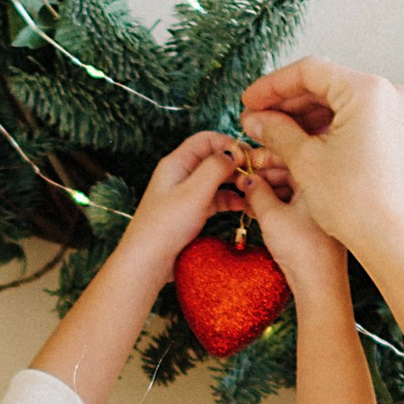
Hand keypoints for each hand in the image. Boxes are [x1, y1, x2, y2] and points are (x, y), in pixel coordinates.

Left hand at [121, 130, 243, 270]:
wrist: (147, 263)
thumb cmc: (165, 226)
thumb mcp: (194, 192)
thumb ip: (215, 168)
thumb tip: (233, 152)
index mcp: (177, 163)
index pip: (206, 140)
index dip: (228, 143)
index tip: (248, 157)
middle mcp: (181, 175)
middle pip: (213, 159)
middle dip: (235, 164)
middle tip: (256, 174)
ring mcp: (186, 194)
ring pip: (216, 180)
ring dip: (235, 183)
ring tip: (252, 190)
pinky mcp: (191, 213)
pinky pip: (215, 199)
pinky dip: (230, 200)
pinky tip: (243, 205)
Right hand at [236, 158, 349, 310]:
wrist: (323, 285)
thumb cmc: (304, 250)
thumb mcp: (271, 215)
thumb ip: (255, 190)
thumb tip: (246, 177)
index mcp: (325, 171)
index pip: (291, 149)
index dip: (263, 154)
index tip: (243, 162)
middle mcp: (332, 181)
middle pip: (293, 164)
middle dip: (264, 172)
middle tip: (241, 180)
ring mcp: (329, 199)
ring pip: (294, 183)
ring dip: (269, 187)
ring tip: (246, 196)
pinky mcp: (323, 216)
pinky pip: (298, 198)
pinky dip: (279, 199)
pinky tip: (258, 206)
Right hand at [241, 61, 403, 282]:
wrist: (398, 245)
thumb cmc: (357, 206)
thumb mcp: (306, 163)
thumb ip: (276, 131)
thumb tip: (255, 118)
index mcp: (369, 91)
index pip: (310, 71)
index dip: (271, 85)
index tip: (248, 101)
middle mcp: (393, 94)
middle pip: (329, 85)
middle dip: (289, 103)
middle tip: (257, 120)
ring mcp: (403, 114)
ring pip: (344, 104)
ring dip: (308, 117)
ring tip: (276, 135)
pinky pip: (362, 120)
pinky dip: (333, 128)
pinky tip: (306, 144)